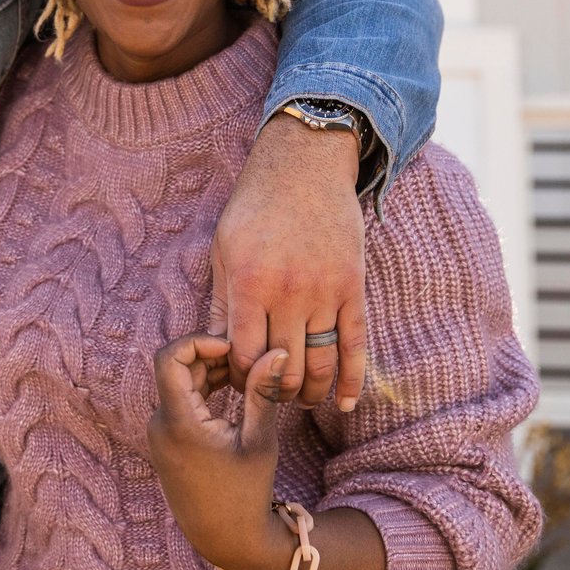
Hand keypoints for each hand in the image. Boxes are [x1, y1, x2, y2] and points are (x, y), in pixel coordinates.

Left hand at [146, 335, 296, 569]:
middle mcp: (160, 425)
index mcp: (178, 423)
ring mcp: (159, 434)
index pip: (169, 358)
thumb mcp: (259, 440)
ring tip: (244, 373)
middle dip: (210, 356)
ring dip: (207, 373)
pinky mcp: (165, 442)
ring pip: (178, 384)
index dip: (197, 341)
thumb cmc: (246, 493)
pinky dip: (201, 390)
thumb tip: (277, 351)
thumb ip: (262, 391)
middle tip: (246, 356)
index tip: (231, 346)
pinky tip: (230, 390)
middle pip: (176, 369)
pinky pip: (178, 402)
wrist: (225, 539)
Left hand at [212, 114, 365, 409]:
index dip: (242, 380)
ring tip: (301, 401)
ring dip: (309, 393)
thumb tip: (214, 351)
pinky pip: (355, 344)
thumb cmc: (255, 208)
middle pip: (283, 368)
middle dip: (274, 393)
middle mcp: (288, 292)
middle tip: (269, 398)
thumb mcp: (224, 251)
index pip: (245, 357)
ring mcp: (325, 291)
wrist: (304, 166)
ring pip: (319, 364)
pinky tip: (343, 403)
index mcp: (249, 283)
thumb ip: (222, 303)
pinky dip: (351, 380)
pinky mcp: (352, 287)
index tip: (241, 383)